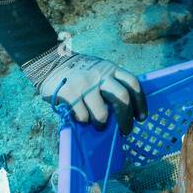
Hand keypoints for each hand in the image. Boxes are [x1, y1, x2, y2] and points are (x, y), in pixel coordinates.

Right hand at [27, 49, 145, 134]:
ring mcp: (85, 84)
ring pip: (101, 113)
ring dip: (102, 124)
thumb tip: (122, 111)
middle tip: (125, 130)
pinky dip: (84, 121)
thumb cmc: (79, 72)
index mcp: (110, 69)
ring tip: (100, 126)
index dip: (140, 102)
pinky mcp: (70, 93)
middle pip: (122, 98)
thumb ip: (110, 83)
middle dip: (126, 118)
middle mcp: (100, 75)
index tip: (140, 117)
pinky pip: (82, 116)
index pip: (132, 84)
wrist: (51, 62)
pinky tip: (81, 117)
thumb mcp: (99, 69)